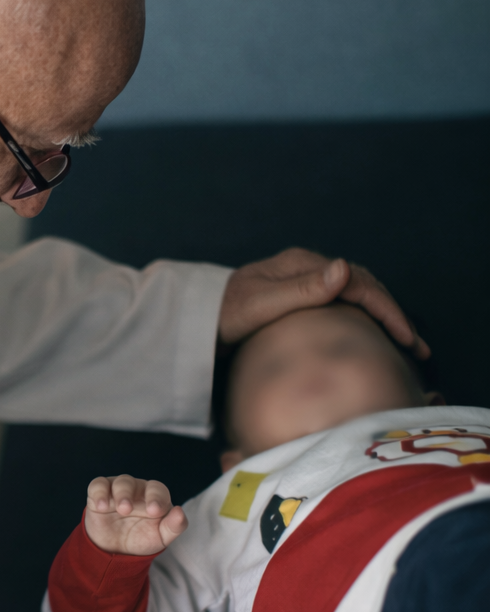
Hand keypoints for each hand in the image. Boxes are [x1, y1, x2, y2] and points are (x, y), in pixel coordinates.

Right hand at [84, 474, 187, 556]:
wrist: (116, 551)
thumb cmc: (142, 539)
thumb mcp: (161, 538)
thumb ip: (174, 526)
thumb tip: (180, 512)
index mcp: (154, 497)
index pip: (157, 489)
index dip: (156, 497)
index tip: (154, 511)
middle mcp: (137, 490)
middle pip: (136, 483)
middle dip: (131, 495)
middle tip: (127, 510)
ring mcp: (117, 491)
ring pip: (120, 482)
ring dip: (120, 494)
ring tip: (120, 510)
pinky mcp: (99, 494)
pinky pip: (98, 485)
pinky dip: (99, 493)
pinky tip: (101, 506)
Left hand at [219, 248, 428, 356]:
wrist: (194, 321)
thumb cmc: (222, 315)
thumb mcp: (260, 305)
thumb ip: (301, 290)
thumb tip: (343, 270)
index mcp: (302, 265)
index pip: (358, 283)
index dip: (386, 309)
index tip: (405, 338)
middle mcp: (305, 269)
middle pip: (362, 287)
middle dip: (392, 314)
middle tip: (416, 346)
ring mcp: (301, 284)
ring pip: (354, 296)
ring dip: (381, 316)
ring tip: (403, 343)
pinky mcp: (297, 300)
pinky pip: (340, 305)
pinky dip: (362, 320)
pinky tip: (370, 338)